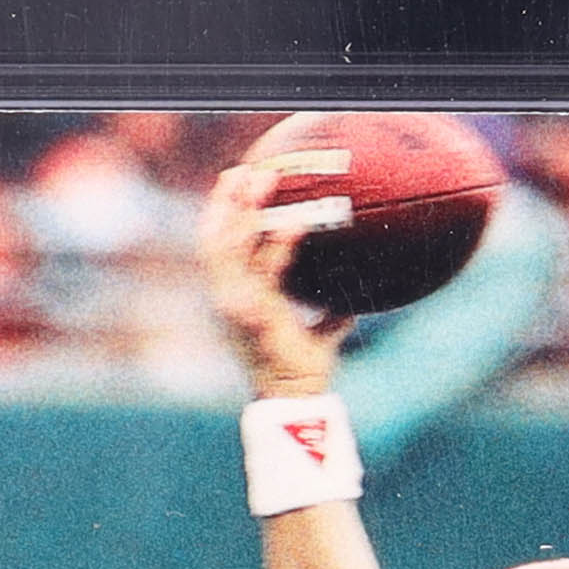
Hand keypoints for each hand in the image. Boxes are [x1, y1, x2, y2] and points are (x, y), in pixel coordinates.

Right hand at [198, 160, 352, 395]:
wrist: (296, 399)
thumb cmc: (303, 370)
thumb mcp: (317, 334)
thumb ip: (329, 315)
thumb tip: (353, 303)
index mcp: (233, 299)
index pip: (216, 248)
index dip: (220, 214)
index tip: (232, 184)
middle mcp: (228, 298)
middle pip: (215, 238)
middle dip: (227, 201)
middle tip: (244, 169)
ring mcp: (237, 305)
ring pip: (231, 245)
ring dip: (247, 210)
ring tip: (264, 180)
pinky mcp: (255, 312)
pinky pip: (266, 268)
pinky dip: (280, 242)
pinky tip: (298, 222)